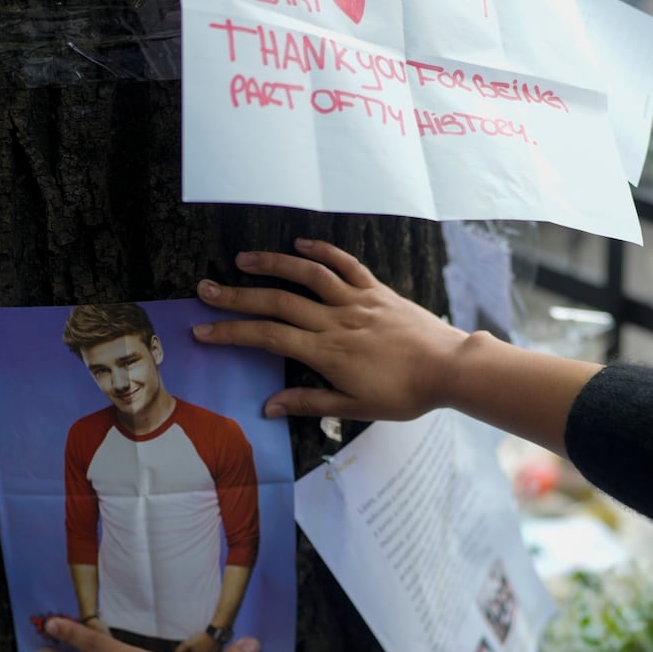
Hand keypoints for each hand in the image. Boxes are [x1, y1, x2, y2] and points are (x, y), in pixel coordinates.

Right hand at [192, 239, 470, 421]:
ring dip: (272, 264)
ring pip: (307, 275)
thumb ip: (310, 403)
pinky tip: (300, 243)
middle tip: (205, 290)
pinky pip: (346, 264)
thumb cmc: (404, 394)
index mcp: (327, 353)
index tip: (203, 330)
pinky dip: (322, 250)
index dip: (232, 333)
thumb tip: (268, 406)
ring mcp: (357, 302)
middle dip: (237, 297)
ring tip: (243, 259)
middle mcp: (336, 321)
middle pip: (277, 303)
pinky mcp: (377, 291)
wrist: (449, 368)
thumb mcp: (355, 408)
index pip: (268, 339)